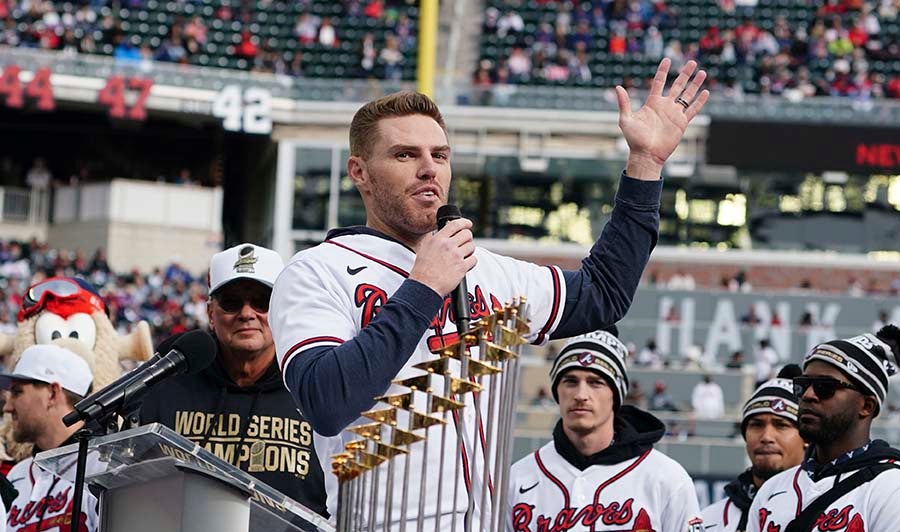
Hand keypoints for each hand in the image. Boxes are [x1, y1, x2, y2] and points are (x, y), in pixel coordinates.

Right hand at [409, 218, 476, 295]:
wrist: (424, 286)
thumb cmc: (422, 270)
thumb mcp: (425, 248)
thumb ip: (436, 239)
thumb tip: (445, 232)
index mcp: (438, 239)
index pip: (455, 224)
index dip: (465, 222)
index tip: (468, 224)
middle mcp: (448, 245)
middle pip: (467, 234)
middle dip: (468, 238)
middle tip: (465, 243)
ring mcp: (456, 256)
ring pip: (472, 246)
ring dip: (469, 250)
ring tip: (463, 256)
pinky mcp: (462, 267)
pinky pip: (474, 260)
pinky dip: (471, 262)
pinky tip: (464, 265)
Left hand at [616, 58, 708, 179]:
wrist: (646, 155)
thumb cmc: (634, 139)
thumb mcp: (626, 119)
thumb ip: (624, 103)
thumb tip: (618, 87)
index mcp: (652, 103)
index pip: (659, 82)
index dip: (663, 71)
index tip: (667, 59)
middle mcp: (665, 106)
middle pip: (677, 85)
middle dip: (685, 74)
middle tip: (692, 62)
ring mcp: (674, 114)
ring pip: (688, 95)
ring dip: (695, 84)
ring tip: (702, 72)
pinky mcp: (682, 123)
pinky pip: (692, 110)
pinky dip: (699, 101)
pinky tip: (706, 92)